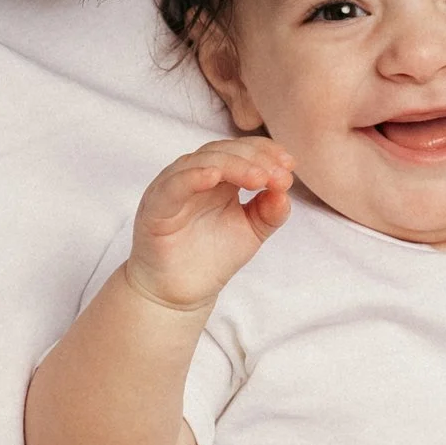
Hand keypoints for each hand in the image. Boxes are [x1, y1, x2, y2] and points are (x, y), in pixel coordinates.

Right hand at [123, 138, 294, 312]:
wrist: (180, 294)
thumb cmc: (211, 258)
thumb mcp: (251, 232)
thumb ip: (270, 212)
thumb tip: (285, 192)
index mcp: (218, 178)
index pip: (241, 150)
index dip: (265, 152)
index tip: (290, 164)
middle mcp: (194, 176)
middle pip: (223, 151)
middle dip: (255, 159)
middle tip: (279, 176)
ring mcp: (173, 189)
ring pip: (200, 162)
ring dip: (232, 165)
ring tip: (258, 178)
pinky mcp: (155, 208)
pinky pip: (173, 186)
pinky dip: (193, 177)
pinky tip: (214, 177)